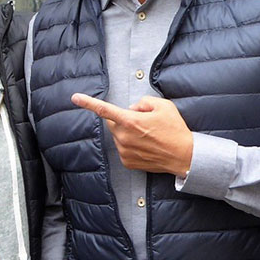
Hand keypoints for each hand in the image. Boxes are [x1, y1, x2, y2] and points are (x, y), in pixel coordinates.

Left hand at [71, 93, 193, 176]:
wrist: (184, 155)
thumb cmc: (175, 130)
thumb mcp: (163, 106)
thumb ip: (143, 101)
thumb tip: (133, 108)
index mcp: (130, 121)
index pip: (104, 109)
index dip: (88, 102)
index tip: (75, 97)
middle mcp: (124, 137)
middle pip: (113, 122)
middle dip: (123, 119)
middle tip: (142, 121)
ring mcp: (125, 151)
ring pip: (118, 135)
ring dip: (128, 132)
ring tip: (148, 136)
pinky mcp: (127, 161)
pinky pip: (123, 148)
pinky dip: (131, 144)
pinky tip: (146, 145)